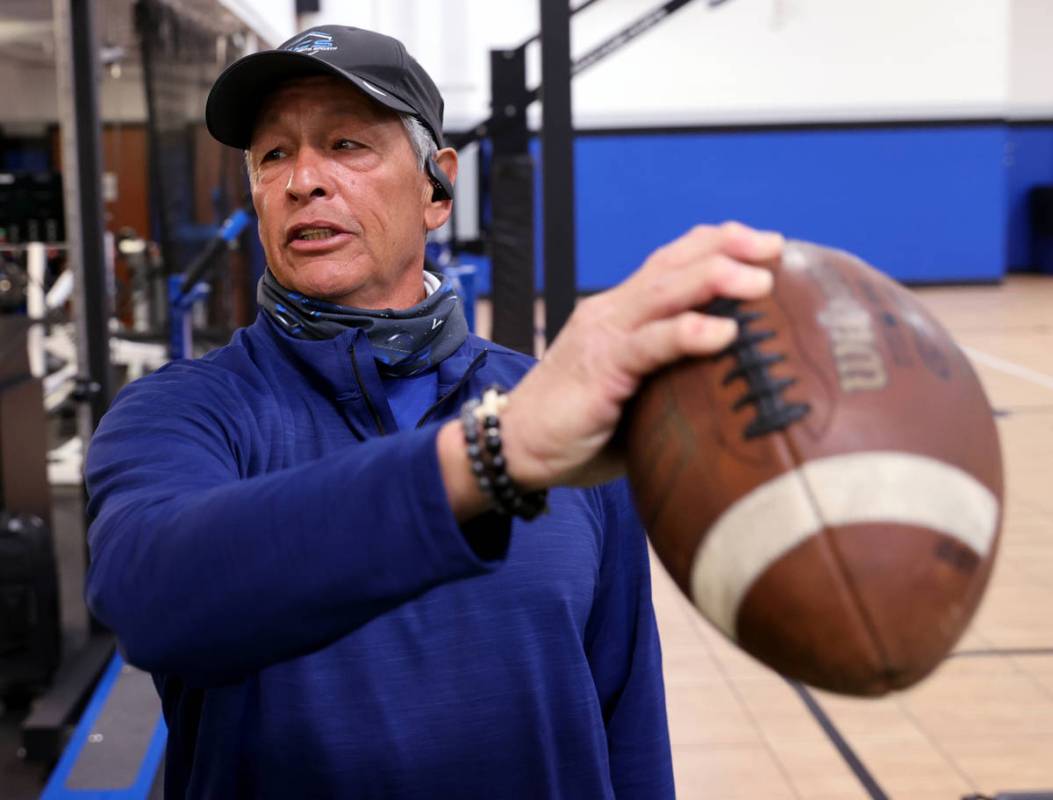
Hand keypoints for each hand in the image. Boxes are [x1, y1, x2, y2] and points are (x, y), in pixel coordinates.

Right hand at [501, 221, 780, 489]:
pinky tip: (724, 333)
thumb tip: (736, 396)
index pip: (672, 261)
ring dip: (716, 279)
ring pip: (665, 291)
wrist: (515, 446)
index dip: (719, 244)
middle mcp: (612, 312)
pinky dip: (688, 334)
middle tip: (776, 248)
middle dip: (729, 248)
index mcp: (621, 313)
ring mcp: (605, 336)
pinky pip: (649, 344)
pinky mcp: (600, 368)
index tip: (768, 246)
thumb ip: (672, 381)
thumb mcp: (634, 394)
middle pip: (675, 262)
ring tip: (761, 282)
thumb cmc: (578, 427)